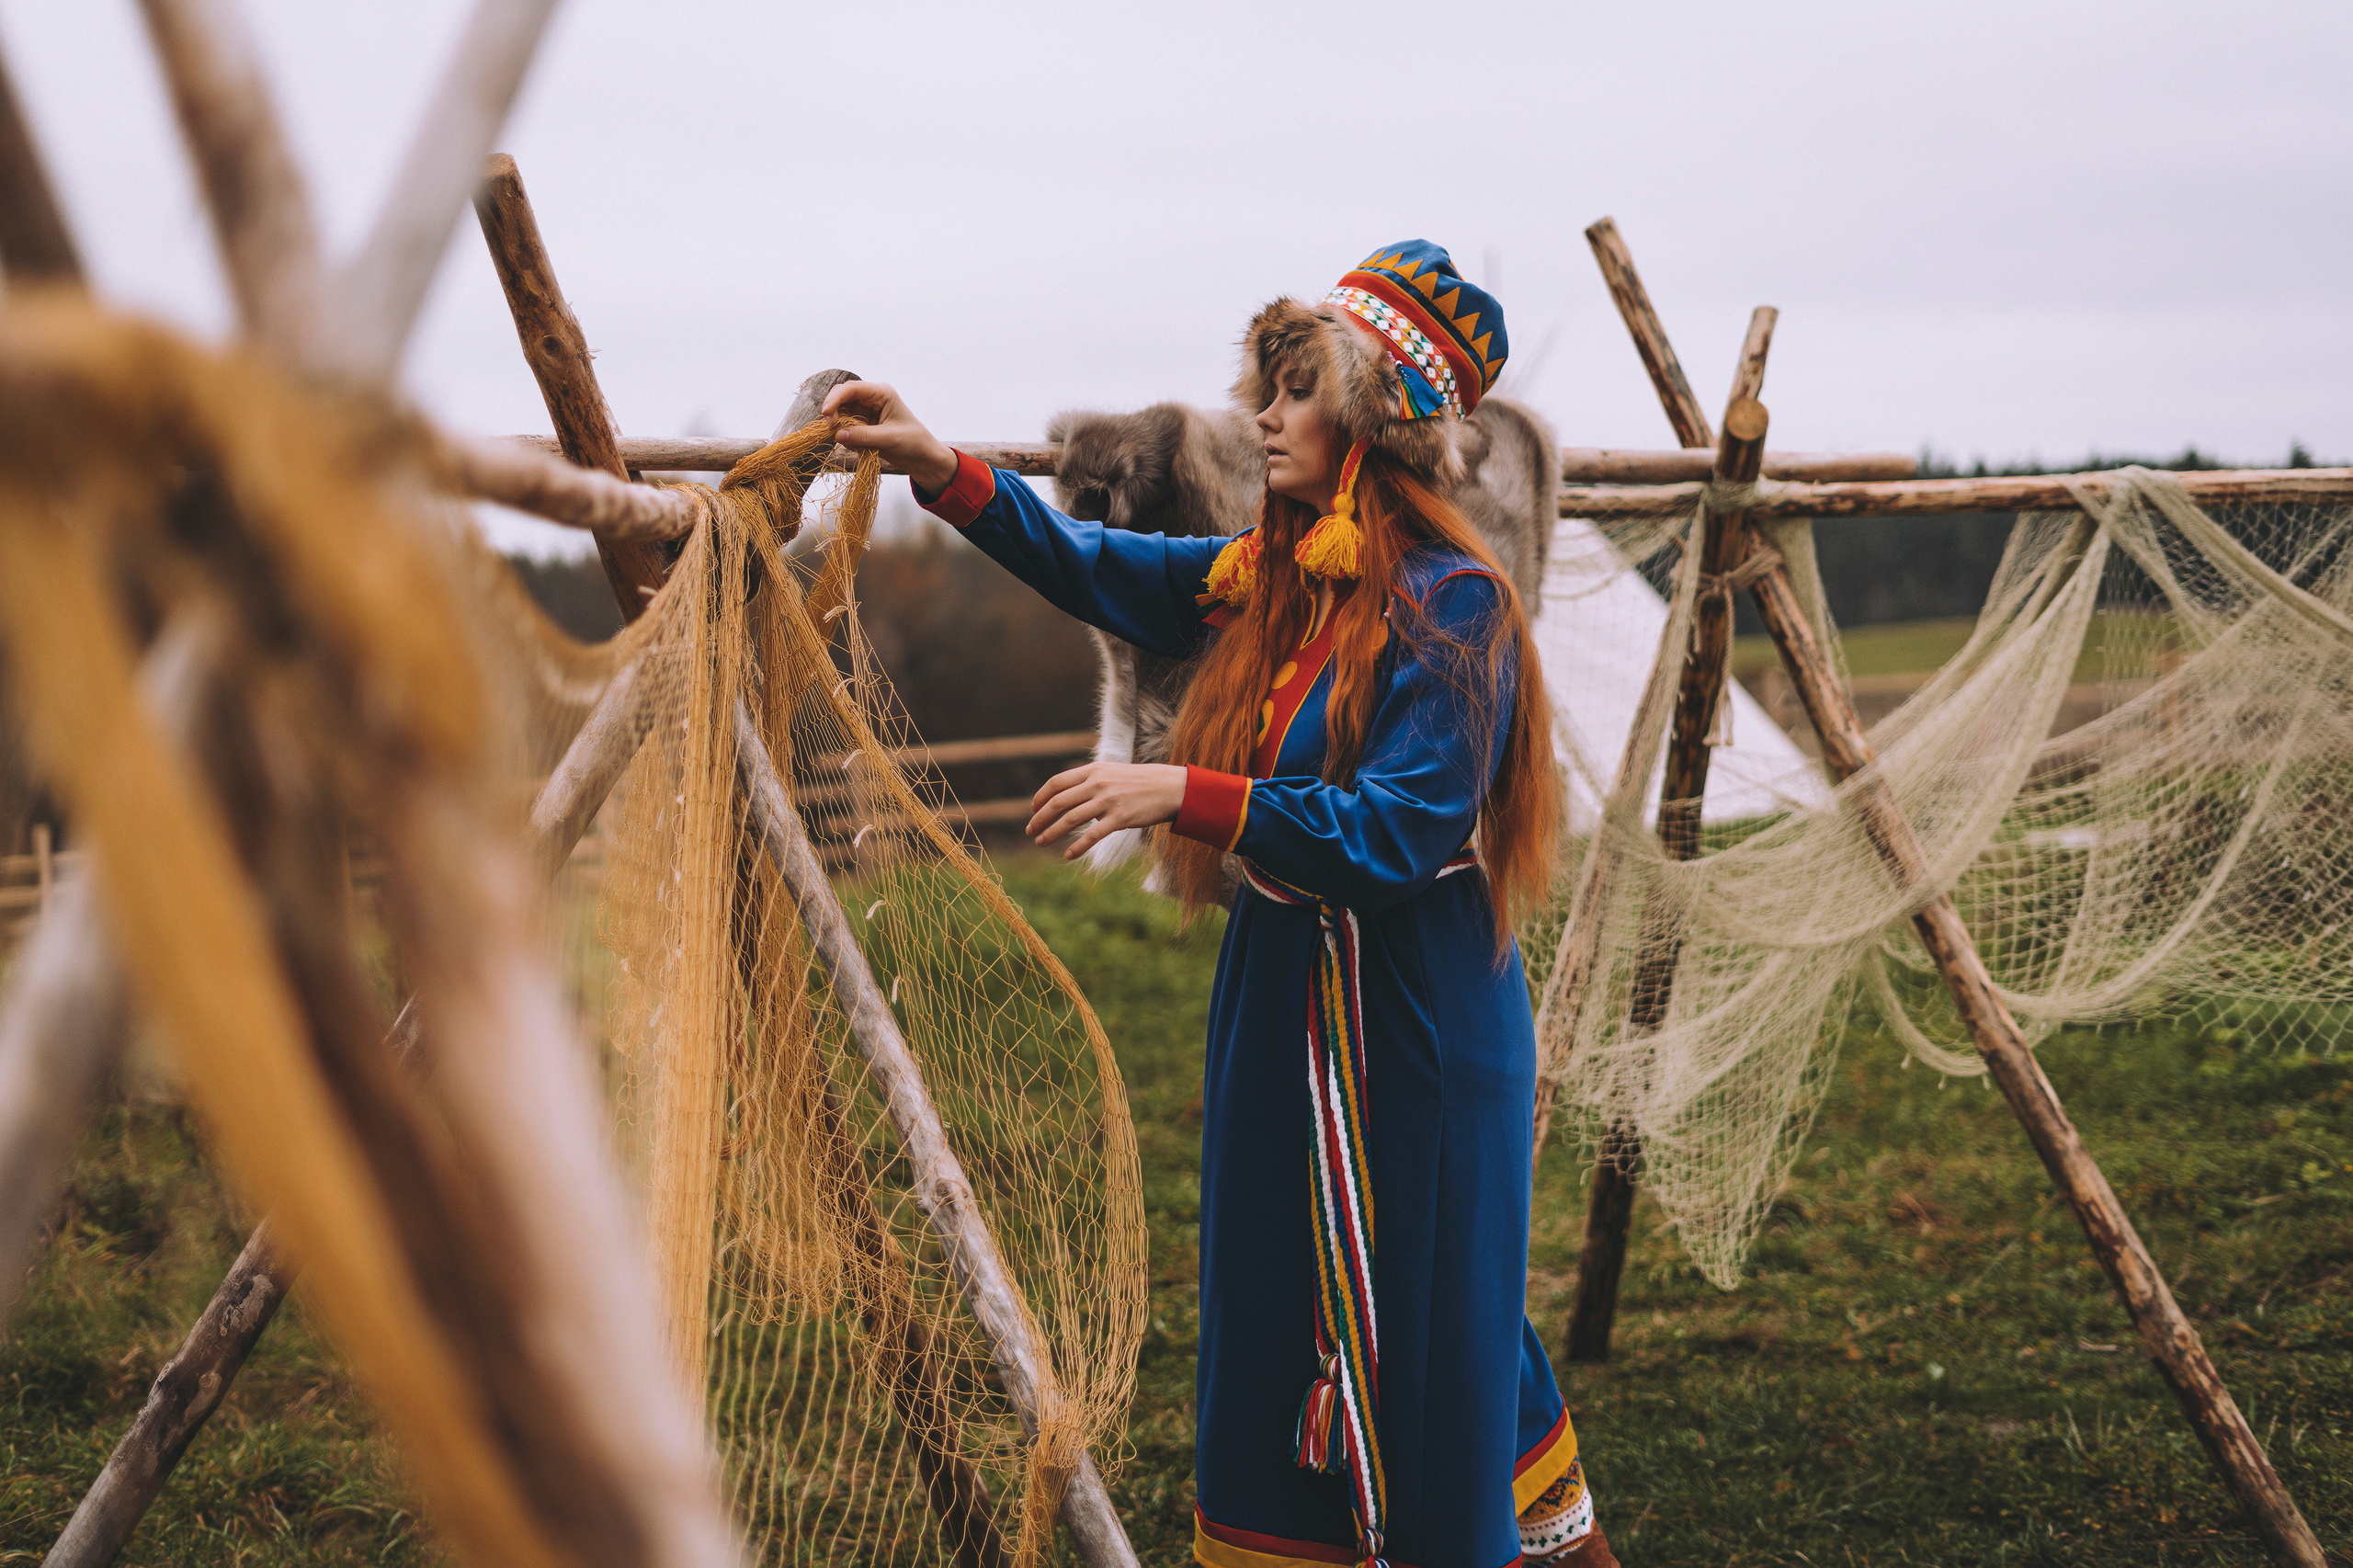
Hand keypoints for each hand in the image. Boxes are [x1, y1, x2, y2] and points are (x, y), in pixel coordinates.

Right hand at [821, 380, 958, 492]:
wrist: (922, 456)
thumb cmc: (913, 442)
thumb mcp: (889, 438)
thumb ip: (863, 436)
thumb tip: (837, 435)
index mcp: (881, 393)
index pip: (852, 389)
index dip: (835, 398)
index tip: (825, 414)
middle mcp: (871, 398)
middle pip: (842, 397)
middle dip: (833, 411)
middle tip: (830, 428)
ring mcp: (866, 411)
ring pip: (841, 412)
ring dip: (839, 426)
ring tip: (850, 443)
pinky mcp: (863, 424)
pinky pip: (845, 426)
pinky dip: (846, 436)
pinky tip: (858, 447)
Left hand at [1027, 762, 1186, 859]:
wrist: (1169, 788)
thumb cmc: (1138, 782)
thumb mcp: (1110, 773)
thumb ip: (1088, 781)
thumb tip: (1064, 797)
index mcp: (1092, 770)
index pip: (1056, 783)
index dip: (1040, 798)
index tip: (1033, 810)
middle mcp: (1097, 784)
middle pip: (1058, 803)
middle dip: (1039, 818)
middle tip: (1030, 831)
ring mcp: (1108, 801)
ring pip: (1070, 819)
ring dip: (1051, 833)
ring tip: (1040, 843)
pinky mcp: (1120, 818)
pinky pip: (1092, 835)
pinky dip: (1077, 847)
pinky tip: (1067, 855)